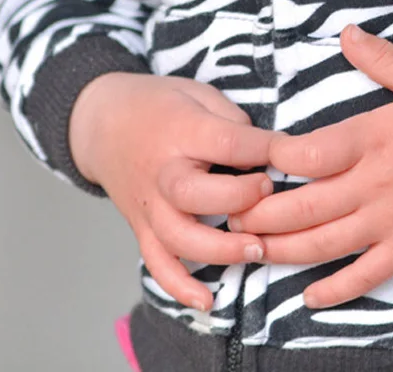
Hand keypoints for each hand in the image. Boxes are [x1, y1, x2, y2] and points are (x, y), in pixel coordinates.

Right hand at [70, 72, 273, 310]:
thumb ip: (230, 119)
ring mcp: (149, 204)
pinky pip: (157, 264)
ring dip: (220, 250)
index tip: (291, 153)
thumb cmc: (159, 104)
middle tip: (269, 194)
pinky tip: (208, 301)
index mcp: (180, 129)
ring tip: (257, 249)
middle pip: (194, 194)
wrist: (102, 121)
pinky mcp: (141, 227)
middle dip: (238, 199)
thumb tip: (267, 150)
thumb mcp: (196, 92)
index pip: (225, 142)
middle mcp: (161, 171)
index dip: (264, 149)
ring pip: (178, 237)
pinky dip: (179, 287)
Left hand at [229, 25, 392, 308]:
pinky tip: (309, 296)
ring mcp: (390, 221)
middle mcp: (373, 184)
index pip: (308, 153)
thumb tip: (344, 31)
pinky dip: (335, 288)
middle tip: (228, 214)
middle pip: (304, 206)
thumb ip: (380, 58)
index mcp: (371, 139)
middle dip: (260, 214)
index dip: (274, 158)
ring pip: (324, 243)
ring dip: (282, 250)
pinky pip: (366, 275)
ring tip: (251, 250)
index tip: (254, 158)